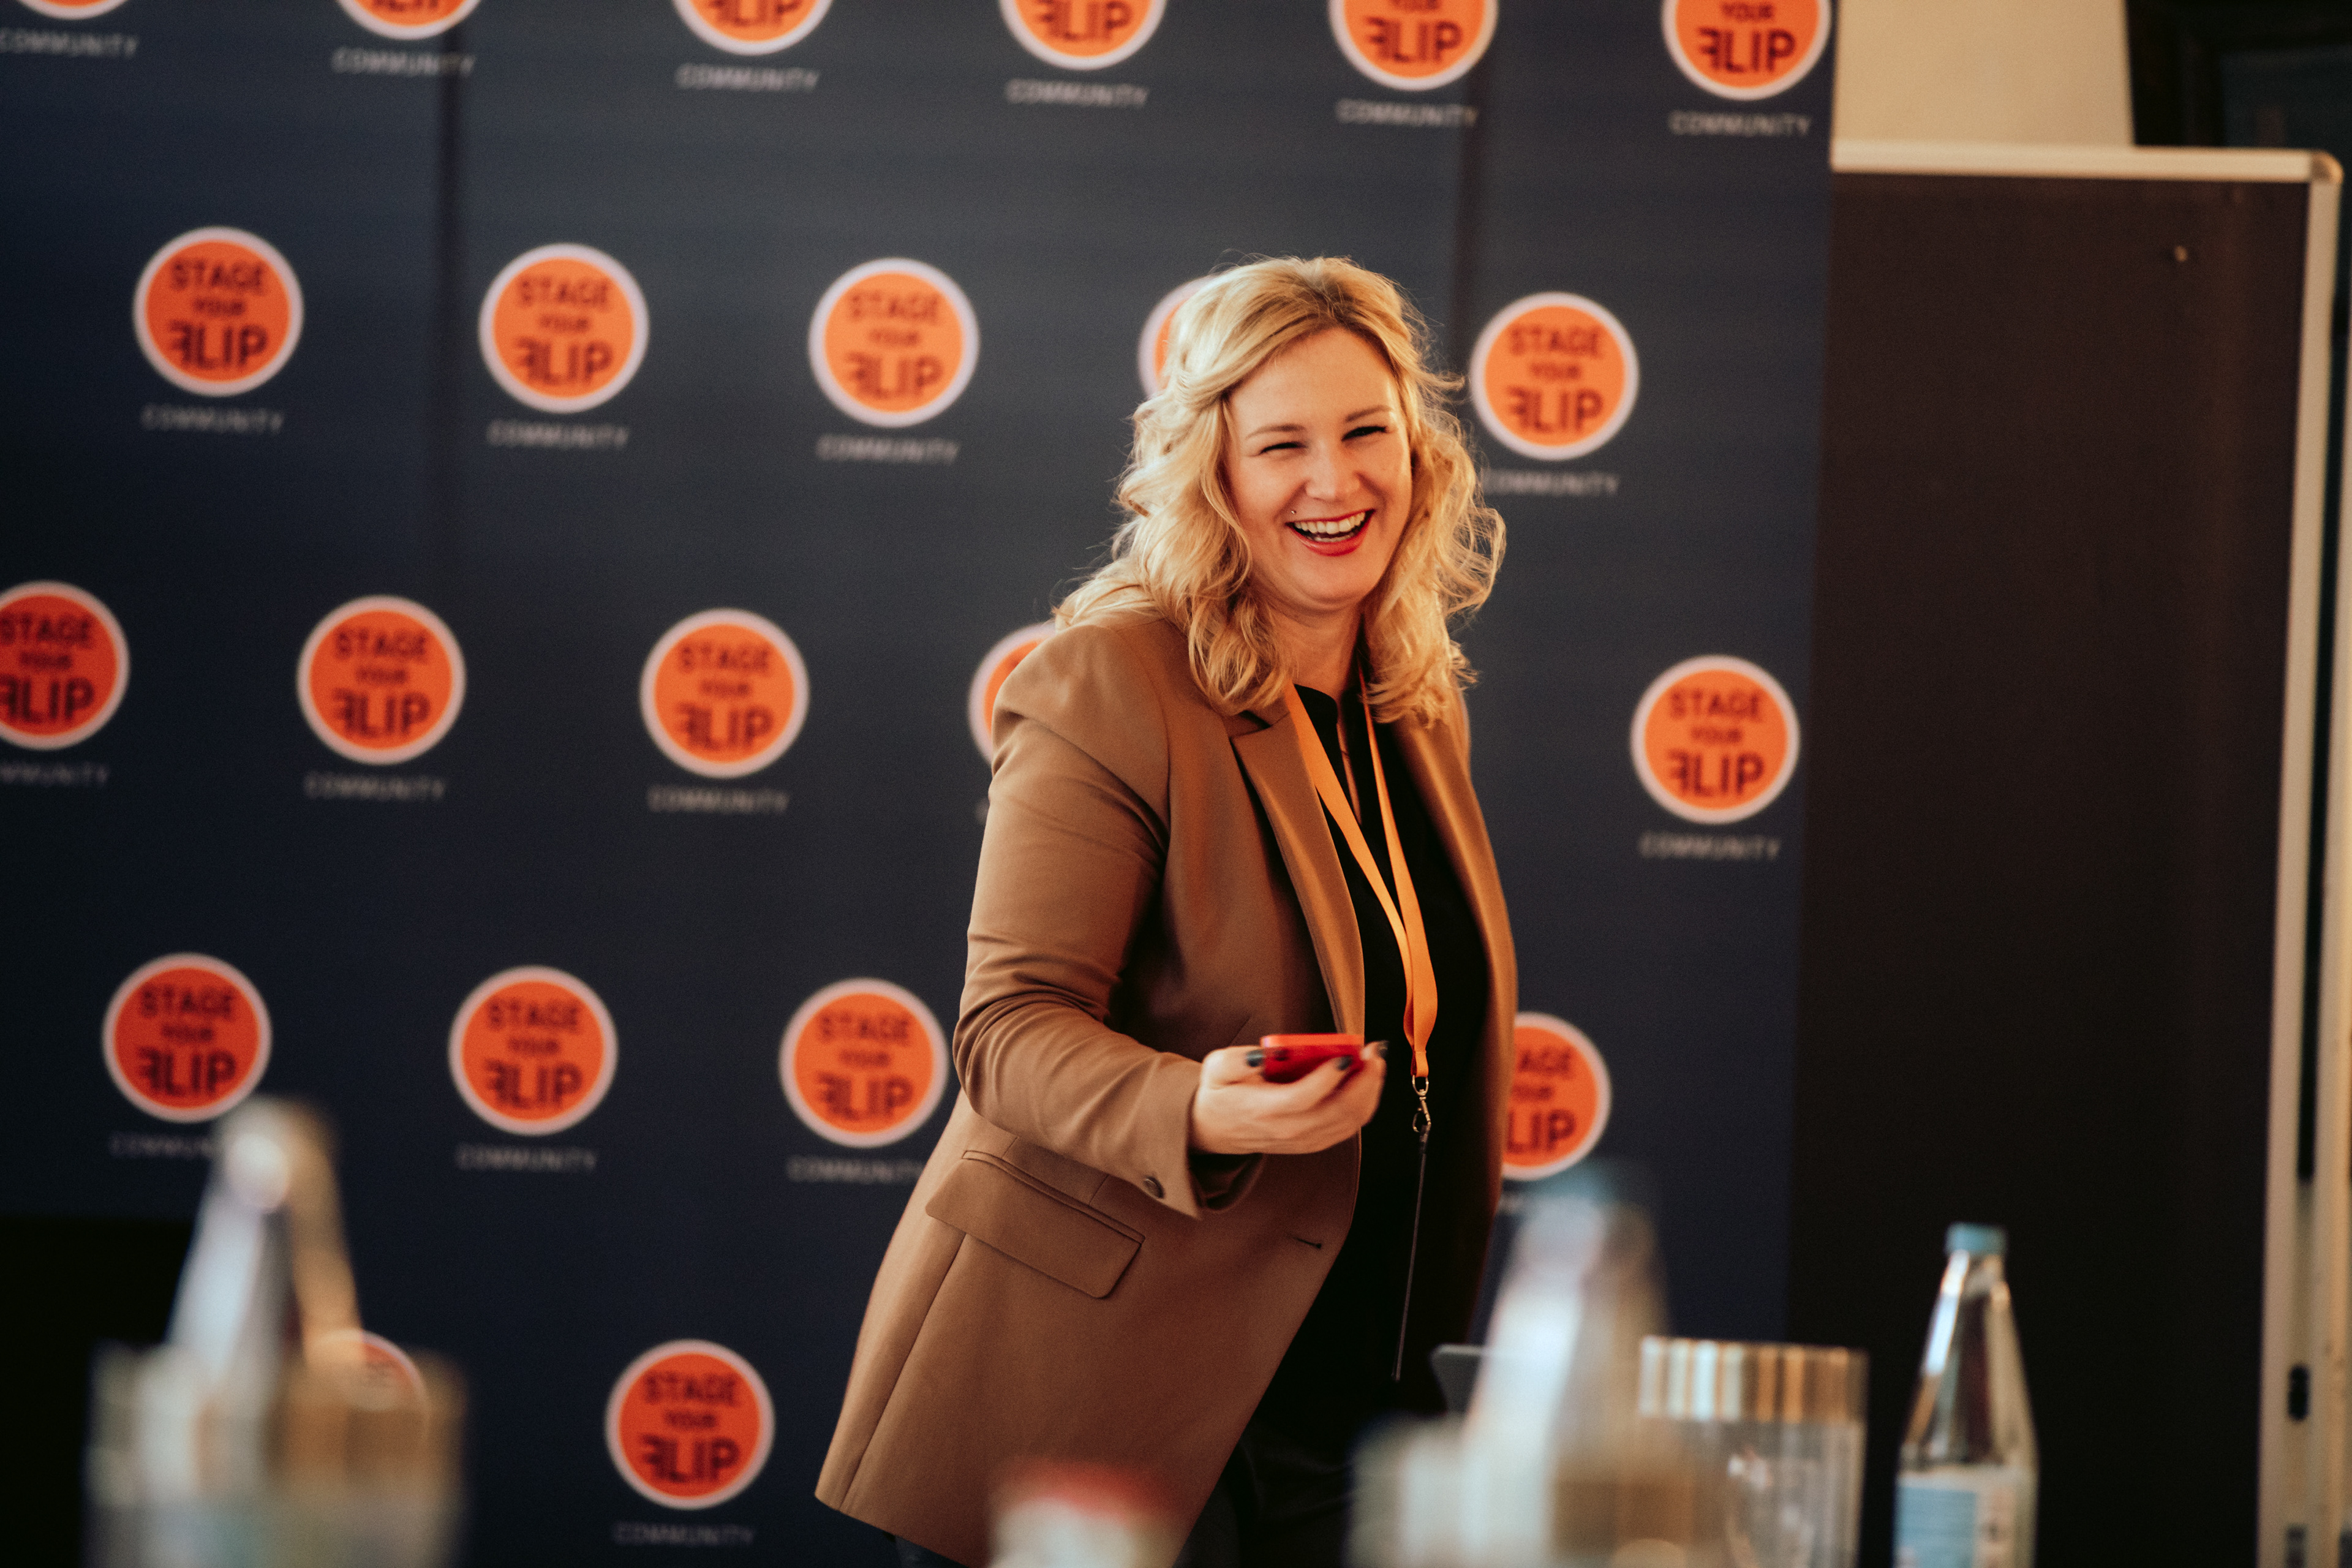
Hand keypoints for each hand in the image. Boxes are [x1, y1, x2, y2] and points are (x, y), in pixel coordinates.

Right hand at [1188, 1042, 1385, 1155]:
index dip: (1329, 1076)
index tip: (1347, 1054)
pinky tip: (1369, 1083)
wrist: (1215, 1130)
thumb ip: (1237, 1059)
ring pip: (1350, 1122)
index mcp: (1264, 1110)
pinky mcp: (1313, 1142)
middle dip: (1365, 1080)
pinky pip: (1349, 1128)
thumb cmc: (1220, 1094)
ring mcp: (1304, 1139)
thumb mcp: (1216, 1068)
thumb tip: (1264, 1055)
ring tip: (1375, 1063)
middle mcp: (1288, 1129)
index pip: (1304, 1097)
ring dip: (1370, 1092)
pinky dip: (1365, 1106)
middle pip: (1338, 1111)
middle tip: (1374, 1052)